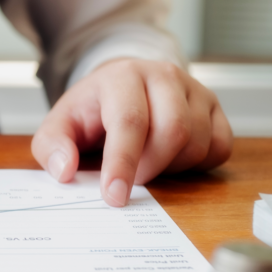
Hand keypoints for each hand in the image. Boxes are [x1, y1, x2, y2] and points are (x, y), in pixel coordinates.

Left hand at [31, 58, 231, 206]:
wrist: (121, 87)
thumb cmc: (92, 111)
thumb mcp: (60, 124)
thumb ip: (51, 146)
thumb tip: (64, 171)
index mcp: (122, 76)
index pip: (130, 122)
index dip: (123, 163)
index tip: (114, 196)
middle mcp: (163, 75)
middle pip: (173, 131)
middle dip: (151, 168)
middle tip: (132, 179)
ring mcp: (194, 89)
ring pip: (198, 142)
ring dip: (173, 168)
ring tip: (148, 163)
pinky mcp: (215, 107)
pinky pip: (220, 147)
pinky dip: (198, 165)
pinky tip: (172, 160)